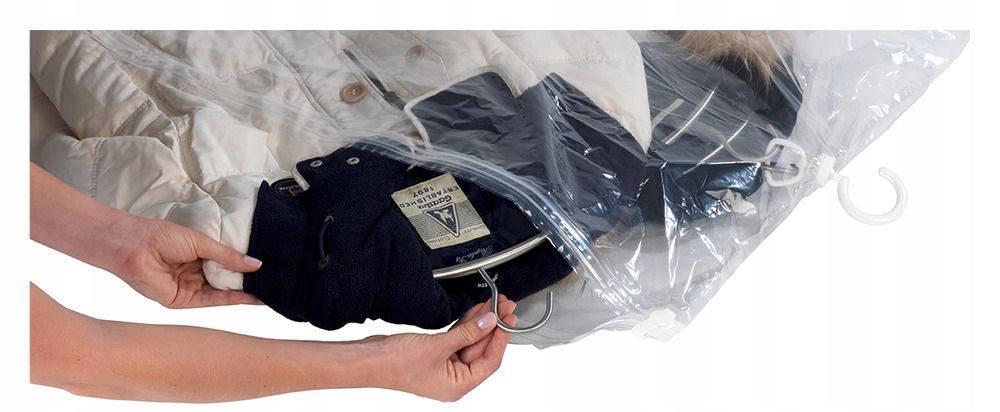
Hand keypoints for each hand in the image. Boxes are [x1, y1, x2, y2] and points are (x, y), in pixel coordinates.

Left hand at [109, 215, 263, 307]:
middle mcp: (195, 273)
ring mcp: (190, 288)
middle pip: (227, 280)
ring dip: (244, 292)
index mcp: (198, 256)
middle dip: (248, 281)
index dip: (246, 267)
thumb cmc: (161, 237)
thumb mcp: (202, 243)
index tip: (268, 269)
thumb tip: (256, 264)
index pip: (228, 264)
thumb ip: (228, 256)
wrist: (133, 247)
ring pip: (222, 292)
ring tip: (270, 290)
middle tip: (275, 282)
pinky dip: (231, 299)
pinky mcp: (183, 301)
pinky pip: (212, 300)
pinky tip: (250, 297)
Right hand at [362, 296, 517, 400]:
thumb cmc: (396, 363)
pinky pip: (458, 338)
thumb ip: (467, 334)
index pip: (489, 362)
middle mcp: (454, 377)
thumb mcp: (438, 346)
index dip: (500, 339)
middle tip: (504, 307)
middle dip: (493, 327)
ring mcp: (445, 365)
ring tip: (494, 304)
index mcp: (457, 385)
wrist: (369, 359)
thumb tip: (489, 323)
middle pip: (481, 350)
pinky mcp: (436, 353)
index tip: (508, 320)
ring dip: (481, 323)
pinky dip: (467, 325)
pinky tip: (476, 312)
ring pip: (470, 341)